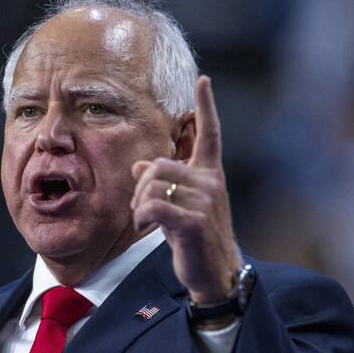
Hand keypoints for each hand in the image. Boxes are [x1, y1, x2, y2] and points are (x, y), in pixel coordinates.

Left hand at [131, 75, 241, 301]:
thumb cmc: (194, 239)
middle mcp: (210, 183)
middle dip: (140, 186)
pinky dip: (141, 216)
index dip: (206, 107)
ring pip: (152, 185)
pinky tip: (145, 227)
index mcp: (210, 175)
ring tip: (144, 221)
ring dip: (139, 205)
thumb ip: (161, 185)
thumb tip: (139, 166)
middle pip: (159, 164)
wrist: (215, 272)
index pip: (210, 134)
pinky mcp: (193, 222)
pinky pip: (153, 206)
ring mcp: (204, 201)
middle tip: (139, 208)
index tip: (203, 80)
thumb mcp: (177, 207)